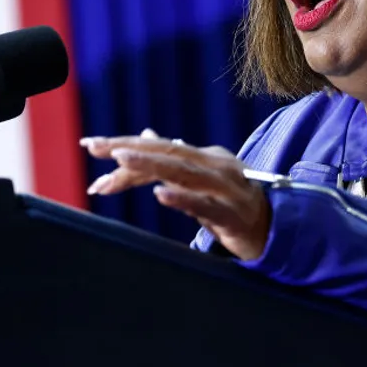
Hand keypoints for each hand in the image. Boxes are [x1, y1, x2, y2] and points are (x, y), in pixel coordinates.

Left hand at [79, 129, 270, 260]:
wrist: (275, 231)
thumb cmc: (234, 204)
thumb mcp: (201, 180)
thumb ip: (173, 161)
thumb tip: (146, 135)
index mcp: (205, 157)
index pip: (159, 148)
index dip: (125, 144)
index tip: (91, 145)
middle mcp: (215, 165)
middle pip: (167, 153)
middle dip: (129, 149)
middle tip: (95, 147)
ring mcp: (226, 188)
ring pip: (183, 172)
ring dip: (150, 164)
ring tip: (120, 159)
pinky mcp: (233, 214)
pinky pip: (204, 205)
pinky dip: (182, 198)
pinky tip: (160, 195)